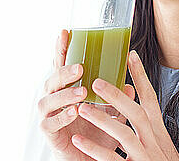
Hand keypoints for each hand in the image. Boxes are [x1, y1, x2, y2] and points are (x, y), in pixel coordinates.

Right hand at [37, 29, 135, 160]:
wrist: (89, 160)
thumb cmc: (97, 133)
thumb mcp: (111, 113)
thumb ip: (117, 99)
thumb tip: (131, 85)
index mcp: (67, 88)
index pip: (62, 65)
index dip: (61, 48)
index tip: (65, 31)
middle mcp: (54, 98)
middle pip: (52, 79)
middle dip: (64, 72)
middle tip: (80, 68)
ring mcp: (48, 115)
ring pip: (48, 100)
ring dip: (64, 95)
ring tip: (81, 92)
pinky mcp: (48, 133)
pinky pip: (50, 123)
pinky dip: (62, 117)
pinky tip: (74, 112)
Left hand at [71, 50, 178, 160]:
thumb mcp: (160, 145)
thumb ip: (148, 126)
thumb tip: (135, 98)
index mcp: (159, 133)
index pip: (151, 100)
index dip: (141, 77)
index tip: (131, 55)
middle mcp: (155, 142)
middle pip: (137, 113)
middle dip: (117, 95)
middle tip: (96, 80)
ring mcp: (146, 157)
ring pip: (124, 134)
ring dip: (102, 119)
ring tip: (82, 107)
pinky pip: (113, 160)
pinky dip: (94, 150)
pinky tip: (77, 140)